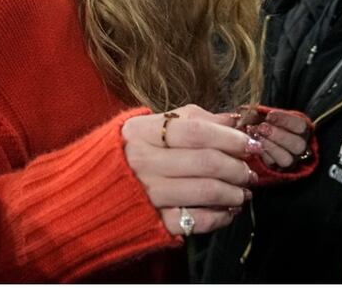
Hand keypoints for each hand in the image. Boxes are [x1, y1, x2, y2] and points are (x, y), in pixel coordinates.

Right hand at [121, 104, 262, 236]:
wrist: (91, 191)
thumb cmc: (129, 153)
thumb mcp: (151, 127)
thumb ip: (192, 119)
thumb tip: (233, 120)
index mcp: (141, 132)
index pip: (196, 131)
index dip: (229, 137)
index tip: (250, 143)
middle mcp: (143, 162)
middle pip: (206, 161)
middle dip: (237, 166)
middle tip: (249, 170)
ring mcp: (148, 194)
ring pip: (207, 191)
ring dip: (234, 192)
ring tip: (243, 190)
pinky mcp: (154, 221)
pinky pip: (198, 220)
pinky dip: (221, 216)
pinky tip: (228, 209)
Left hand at [233, 106, 310, 168]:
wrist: (262, 141)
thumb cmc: (266, 124)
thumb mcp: (266, 116)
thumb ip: (262, 112)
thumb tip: (247, 109)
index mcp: (301, 131)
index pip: (300, 126)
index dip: (285, 120)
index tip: (269, 115)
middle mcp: (300, 148)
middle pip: (297, 145)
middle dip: (278, 135)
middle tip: (262, 128)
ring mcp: (291, 161)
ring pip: (287, 159)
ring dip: (270, 146)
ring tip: (257, 137)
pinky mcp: (278, 170)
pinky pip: (273, 166)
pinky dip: (262, 155)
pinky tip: (253, 147)